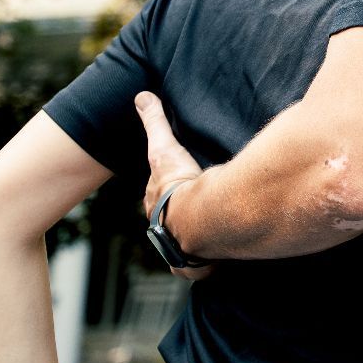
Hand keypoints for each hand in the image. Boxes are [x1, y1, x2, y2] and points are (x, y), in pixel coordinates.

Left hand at [135, 92, 209, 280]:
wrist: (196, 220)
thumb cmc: (178, 185)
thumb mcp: (164, 148)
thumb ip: (155, 122)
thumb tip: (141, 96)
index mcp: (154, 203)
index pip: (157, 194)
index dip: (166, 189)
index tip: (177, 185)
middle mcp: (163, 228)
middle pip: (170, 219)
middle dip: (180, 215)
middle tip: (197, 206)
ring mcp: (179, 249)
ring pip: (186, 243)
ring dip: (196, 239)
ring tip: (214, 231)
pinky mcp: (198, 266)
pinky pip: (202, 266)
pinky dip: (209, 264)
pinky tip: (221, 259)